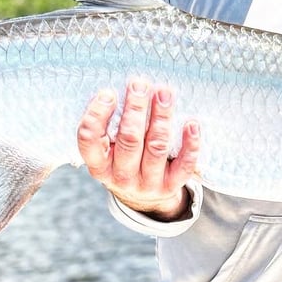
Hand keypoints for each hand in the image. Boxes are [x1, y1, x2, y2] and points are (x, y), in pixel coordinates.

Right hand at [77, 80, 199, 220]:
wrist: (144, 198)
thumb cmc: (123, 160)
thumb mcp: (108, 149)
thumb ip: (109, 125)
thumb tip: (123, 88)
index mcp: (99, 165)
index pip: (90, 140)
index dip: (97, 115)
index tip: (108, 93)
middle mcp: (121, 177)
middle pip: (129, 140)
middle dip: (135, 108)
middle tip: (140, 83)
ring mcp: (147, 184)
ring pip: (156, 146)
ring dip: (161, 117)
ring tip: (164, 93)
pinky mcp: (171, 186)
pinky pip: (184, 165)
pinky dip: (190, 144)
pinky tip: (191, 123)